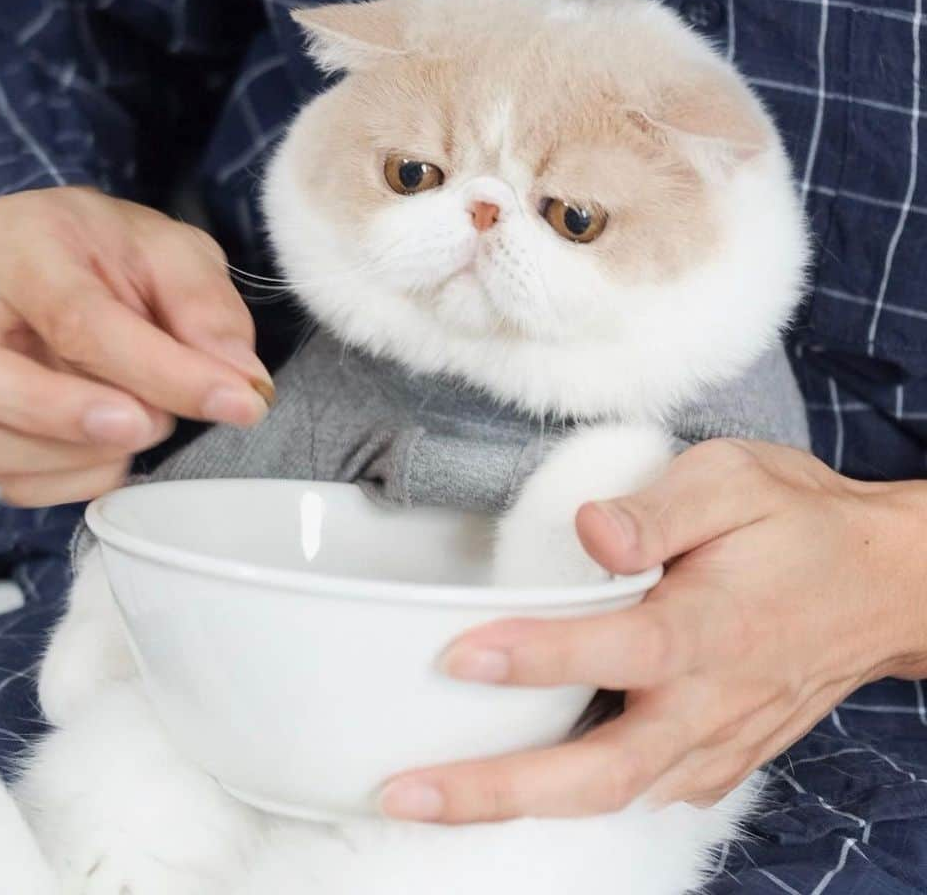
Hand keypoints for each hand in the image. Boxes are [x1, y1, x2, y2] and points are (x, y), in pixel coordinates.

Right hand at [0, 187, 271, 506]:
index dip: (160, 370)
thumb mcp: (180, 254)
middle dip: (64, 415)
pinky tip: (119, 450)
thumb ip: (208, 310)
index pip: (73, 316)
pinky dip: (75, 481)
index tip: (234, 401)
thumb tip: (241, 383)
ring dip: (76, 454)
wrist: (91, 264)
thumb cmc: (126, 255)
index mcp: (12, 240)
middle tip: (150, 424)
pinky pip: (10, 482)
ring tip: (147, 423)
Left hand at [380, 439, 926, 822]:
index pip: (615, 650)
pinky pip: (643, 790)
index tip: (457, 656)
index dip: (536, 656)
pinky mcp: (719, 756)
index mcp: (710, 625)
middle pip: (598, 772)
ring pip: (612, 794)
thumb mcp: (734, 480)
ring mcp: (716, 740)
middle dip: (497, 791)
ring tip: (434, 800)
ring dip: (521, 806)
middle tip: (407, 792)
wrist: (882, 584)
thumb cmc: (799, 523)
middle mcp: (710, 700)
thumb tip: (589, 529)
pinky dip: (576, 799)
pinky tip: (518, 783)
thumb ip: (659, 509)